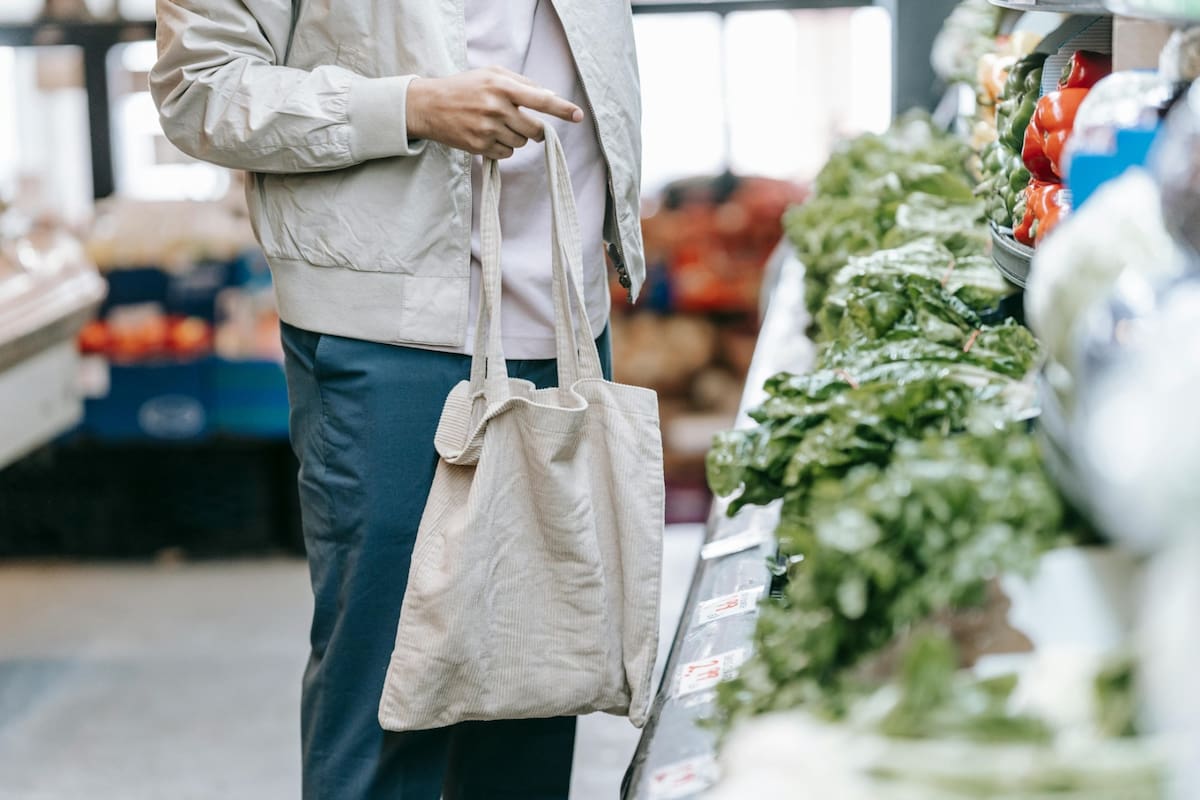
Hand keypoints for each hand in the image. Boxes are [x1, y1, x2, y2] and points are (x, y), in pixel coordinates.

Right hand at [405, 66, 583, 158]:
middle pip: (535, 129)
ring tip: (497, 126)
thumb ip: (521, 83)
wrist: (429, 105)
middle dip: (536, 130)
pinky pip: (507, 153)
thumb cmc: (464, 87)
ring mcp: (487, 129)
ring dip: (517, 137)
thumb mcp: (491, 74)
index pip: (540, 99)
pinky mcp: (479, 146)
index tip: (578, 116)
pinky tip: (489, 136)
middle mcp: (496, 107)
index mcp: (502, 86)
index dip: (562, 109)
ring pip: (522, 143)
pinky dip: (504, 148)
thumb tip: (550, 96)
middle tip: (527, 124)